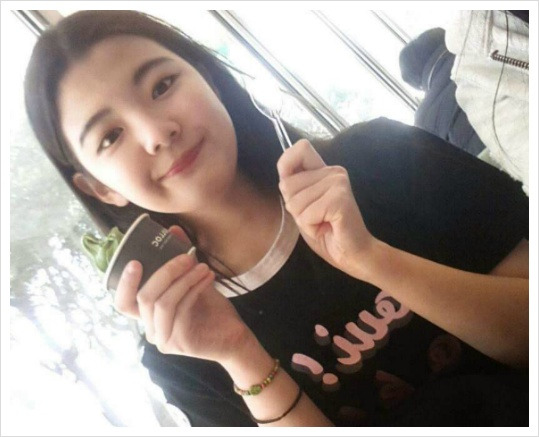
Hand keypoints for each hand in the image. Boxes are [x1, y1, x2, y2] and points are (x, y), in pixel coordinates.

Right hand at [114, 226, 250, 362]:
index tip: (136, 260)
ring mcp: (164, 339)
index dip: (124, 283)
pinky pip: (181, 309)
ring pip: (162, 302)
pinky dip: (194, 289)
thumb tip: (173, 230)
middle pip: (144, 297)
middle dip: (165, 272)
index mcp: (149, 316)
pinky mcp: (180, 342)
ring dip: (183, 279)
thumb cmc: (211, 310)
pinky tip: (208, 277)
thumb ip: (181, 260)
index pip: (123, 303)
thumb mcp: (193, 281)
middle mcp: (151, 329)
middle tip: (186, 256)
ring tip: (203, 266)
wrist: (234, 336)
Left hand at [277, 139, 376, 277]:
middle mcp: (333, 172)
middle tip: (316, 216)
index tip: (294, 189)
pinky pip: (306, 215)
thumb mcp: (303, 205)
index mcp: (325, 170)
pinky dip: (311, 228)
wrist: (353, 254)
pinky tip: (327, 228)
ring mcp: (338, 184)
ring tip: (322, 222)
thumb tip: (283, 176)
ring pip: (294, 202)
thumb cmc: (327, 231)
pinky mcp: (339, 200)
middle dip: (295, 208)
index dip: (286, 164)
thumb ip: (294, 187)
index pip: (300, 149)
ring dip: (303, 220)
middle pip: (287, 184)